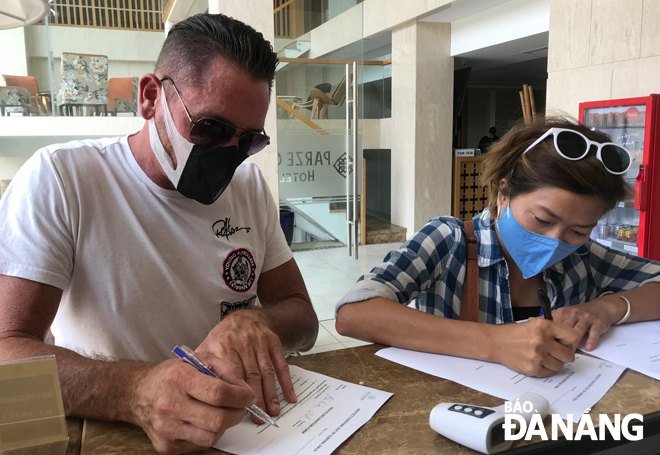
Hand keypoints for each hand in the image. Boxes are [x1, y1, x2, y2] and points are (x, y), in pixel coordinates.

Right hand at [133, 359, 255, 453]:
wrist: (137, 394)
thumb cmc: (170, 376)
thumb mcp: (195, 360)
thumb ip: (223, 368)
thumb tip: (243, 387)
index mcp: (178, 379)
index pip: (218, 393)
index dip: (240, 396)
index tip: (248, 395)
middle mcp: (170, 405)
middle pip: (218, 419)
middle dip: (237, 413)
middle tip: (240, 406)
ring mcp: (167, 429)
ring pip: (212, 436)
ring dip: (225, 425)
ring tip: (223, 413)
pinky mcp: (166, 446)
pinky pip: (200, 445)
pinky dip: (209, 433)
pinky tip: (206, 421)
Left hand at [196, 310, 296, 423]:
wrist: (245, 318)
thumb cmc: (224, 338)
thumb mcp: (207, 346)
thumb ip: (201, 366)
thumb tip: (195, 391)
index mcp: (223, 345)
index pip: (231, 372)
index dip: (235, 392)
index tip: (237, 410)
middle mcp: (243, 342)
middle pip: (251, 373)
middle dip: (255, 397)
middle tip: (257, 417)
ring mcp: (260, 342)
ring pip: (267, 370)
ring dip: (271, 393)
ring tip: (272, 412)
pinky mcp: (273, 342)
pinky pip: (281, 364)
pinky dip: (286, 382)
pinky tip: (289, 397)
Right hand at [491, 318, 579, 376]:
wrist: (496, 343)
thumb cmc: (516, 333)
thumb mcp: (534, 324)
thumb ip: (553, 330)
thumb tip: (570, 343)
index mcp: (544, 326)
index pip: (572, 337)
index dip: (569, 341)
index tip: (564, 343)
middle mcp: (542, 341)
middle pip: (568, 355)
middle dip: (563, 355)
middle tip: (555, 353)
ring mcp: (537, 357)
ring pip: (559, 366)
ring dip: (554, 363)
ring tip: (543, 357)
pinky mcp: (532, 369)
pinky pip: (549, 373)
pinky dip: (545, 369)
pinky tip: (536, 362)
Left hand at [550, 296, 626, 350]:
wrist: (601, 307)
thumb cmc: (580, 314)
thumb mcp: (564, 313)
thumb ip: (550, 320)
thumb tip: (532, 323)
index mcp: (563, 312)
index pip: (553, 324)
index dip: (549, 335)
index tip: (546, 346)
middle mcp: (573, 314)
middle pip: (564, 328)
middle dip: (560, 341)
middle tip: (557, 354)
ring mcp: (586, 318)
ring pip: (577, 331)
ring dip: (573, 343)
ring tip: (570, 354)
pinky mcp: (597, 323)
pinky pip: (594, 332)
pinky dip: (591, 340)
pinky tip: (588, 348)